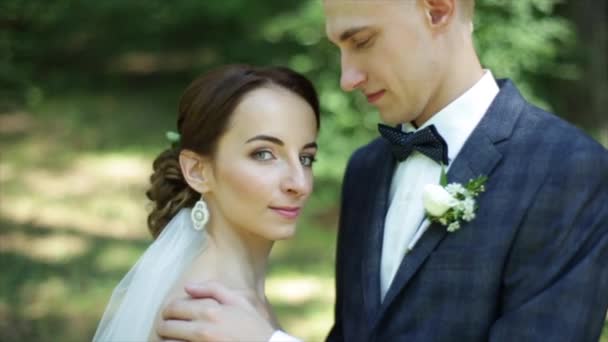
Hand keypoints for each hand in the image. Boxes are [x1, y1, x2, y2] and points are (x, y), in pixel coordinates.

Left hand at [157, 281, 275, 341]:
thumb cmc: (254, 326)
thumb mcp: (239, 301)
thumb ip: (213, 289)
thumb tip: (187, 287)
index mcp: (210, 311)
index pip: (173, 307)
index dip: (167, 310)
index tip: (169, 314)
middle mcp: (203, 329)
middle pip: (166, 326)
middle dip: (163, 326)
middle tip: (166, 328)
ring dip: (167, 340)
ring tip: (171, 339)